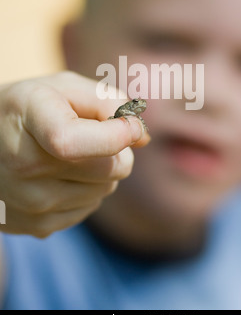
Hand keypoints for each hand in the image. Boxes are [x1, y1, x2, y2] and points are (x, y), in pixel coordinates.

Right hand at [0, 71, 149, 236]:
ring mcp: (29, 203)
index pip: (74, 142)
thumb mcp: (63, 87)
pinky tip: (59, 176)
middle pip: (110, 169)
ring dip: (101, 171)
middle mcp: (23, 166)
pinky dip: (85, 190)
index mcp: (28, 120)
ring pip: (106, 190)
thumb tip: (142, 136)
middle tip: (92, 135)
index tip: (131, 126)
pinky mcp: (38, 226)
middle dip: (115, 150)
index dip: (115, 135)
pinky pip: (89, 207)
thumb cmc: (30, 110)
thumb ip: (107, 101)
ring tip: (68, 156)